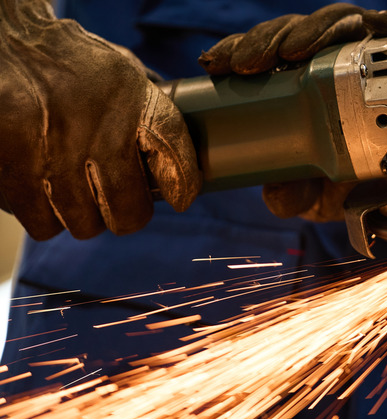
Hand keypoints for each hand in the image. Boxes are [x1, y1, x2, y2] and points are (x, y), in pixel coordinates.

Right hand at [0, 0, 200, 239]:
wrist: (1, 40)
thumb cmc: (65, 61)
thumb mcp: (119, 70)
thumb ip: (148, 110)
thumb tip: (178, 160)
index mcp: (128, 100)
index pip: (171, 152)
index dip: (181, 183)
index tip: (180, 197)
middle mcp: (94, 130)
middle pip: (127, 212)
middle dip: (124, 214)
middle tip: (116, 203)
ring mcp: (50, 154)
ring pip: (81, 224)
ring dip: (80, 215)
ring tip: (73, 190)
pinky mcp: (11, 169)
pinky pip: (40, 221)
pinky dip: (43, 212)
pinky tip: (42, 185)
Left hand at [197, 3, 386, 220]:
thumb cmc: (363, 175)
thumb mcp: (322, 192)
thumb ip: (297, 192)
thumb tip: (277, 197)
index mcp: (306, 84)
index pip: (268, 56)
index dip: (239, 52)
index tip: (216, 64)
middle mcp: (338, 61)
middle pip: (297, 33)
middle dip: (267, 40)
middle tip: (247, 62)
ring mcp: (374, 49)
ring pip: (338, 22)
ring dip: (311, 31)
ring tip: (290, 51)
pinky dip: (372, 28)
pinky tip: (361, 34)